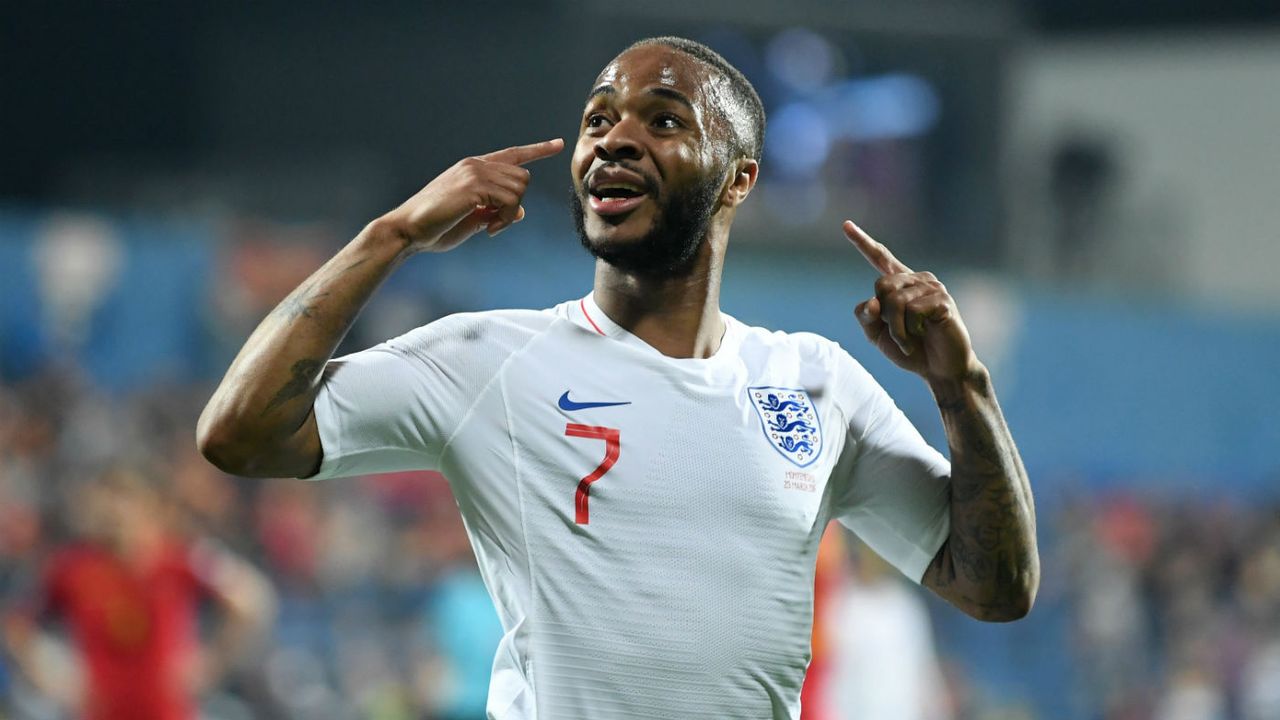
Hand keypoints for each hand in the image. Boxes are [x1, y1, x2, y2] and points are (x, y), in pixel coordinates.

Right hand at [380, 138, 563, 252]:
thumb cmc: (435, 226)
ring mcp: (475, 172)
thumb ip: (496, 211)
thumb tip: (522, 211)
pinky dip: (505, 219)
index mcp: (474, 168)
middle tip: (496, 224)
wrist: (408, 230)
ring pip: (520, 188)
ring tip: (489, 227)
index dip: (537, 150)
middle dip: (516, 205)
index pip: (512, 154)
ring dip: (510, 214)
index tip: (558, 144)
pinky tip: (488, 229)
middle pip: (523, 178)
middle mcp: (476, 165)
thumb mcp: (473, 219)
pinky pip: (510, 201)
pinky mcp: (474, 186)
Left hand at [844, 219, 979, 383]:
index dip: (862, 242)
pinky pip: (912, 311)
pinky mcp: (943, 300)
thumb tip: (872, 302)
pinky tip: (922, 335)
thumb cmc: (911, 350)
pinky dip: (909, 331)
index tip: (846, 225)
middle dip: (883, 317)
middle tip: (898, 336)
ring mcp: (932, 287)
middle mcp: (917, 279)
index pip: (880, 258)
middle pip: (881, 285)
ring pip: (895, 301)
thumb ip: (866, 316)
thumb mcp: (877, 334)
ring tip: (909, 340)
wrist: (940, 369)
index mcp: (900, 284)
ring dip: (896, 329)